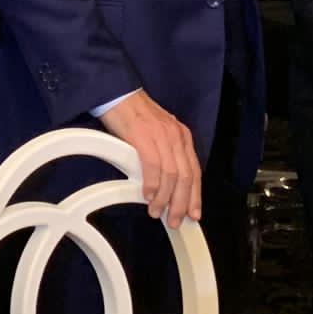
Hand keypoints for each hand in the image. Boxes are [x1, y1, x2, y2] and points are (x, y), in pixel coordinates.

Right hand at [97, 91, 202, 226]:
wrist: (117, 93)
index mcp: (182, 136)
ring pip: (171, 175)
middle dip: (181, 203)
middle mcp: (176, 136)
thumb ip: (166, 154)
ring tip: (156, 211)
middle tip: (174, 220)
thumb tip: (166, 183)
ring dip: (165, 198)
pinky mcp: (144, 137)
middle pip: (185, 177)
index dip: (195, 196)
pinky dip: (152, 184)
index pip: (194, 171)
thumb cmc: (133, 114)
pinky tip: (148, 194)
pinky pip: (153, 166)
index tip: (193, 214)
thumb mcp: (158, 133)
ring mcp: (161, 136)